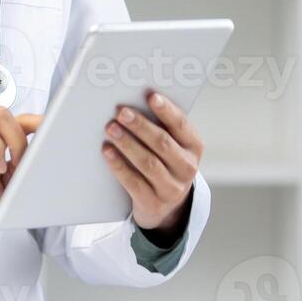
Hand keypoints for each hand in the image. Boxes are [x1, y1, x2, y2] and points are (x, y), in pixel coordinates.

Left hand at [101, 90, 203, 234]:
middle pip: (162, 143)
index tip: (150, 96)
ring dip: (127, 143)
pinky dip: (119, 165)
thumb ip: (160, 126)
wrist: (165, 205)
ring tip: (111, 128)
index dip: (166, 110)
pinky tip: (107, 151)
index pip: (181, 125)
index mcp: (194, 146)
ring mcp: (172, 188)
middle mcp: (187, 167)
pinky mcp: (153, 203)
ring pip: (148, 163)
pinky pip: (134, 182)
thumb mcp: (171, 145)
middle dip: (140, 125)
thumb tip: (133, 102)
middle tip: (121, 112)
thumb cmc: (164, 162)